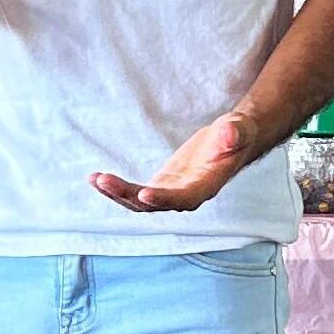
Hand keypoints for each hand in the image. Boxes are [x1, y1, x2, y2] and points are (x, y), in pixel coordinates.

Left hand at [91, 114, 252, 213]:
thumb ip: (234, 134)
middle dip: (128, 195)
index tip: (144, 194)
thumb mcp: (238, 129)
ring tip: (95, 179)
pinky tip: (96, 178)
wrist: (231, 140)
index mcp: (207, 186)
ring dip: (117, 193)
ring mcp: (172, 193)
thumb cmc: (238, 133)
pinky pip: (136, 193)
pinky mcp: (162, 186)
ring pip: (141, 202)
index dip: (165, 199)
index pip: (184, 198)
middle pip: (154, 205)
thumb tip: (231, 132)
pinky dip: (116, 187)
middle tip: (103, 180)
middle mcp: (187, 196)